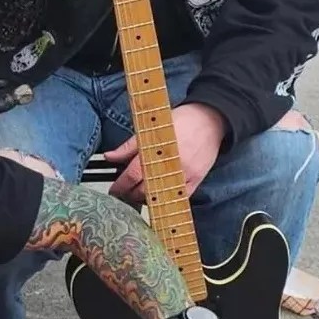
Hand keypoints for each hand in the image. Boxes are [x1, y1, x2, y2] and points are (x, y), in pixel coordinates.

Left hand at [105, 103, 225, 203]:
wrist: (209, 120)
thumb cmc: (179, 122)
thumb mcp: (149, 128)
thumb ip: (129, 147)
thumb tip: (110, 157)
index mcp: (156, 151)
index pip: (133, 175)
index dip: (120, 186)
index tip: (114, 190)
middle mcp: (170, 165)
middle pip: (145, 190)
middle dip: (131, 194)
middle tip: (125, 192)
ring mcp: (185, 174)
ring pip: (161, 197)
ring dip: (148, 198)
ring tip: (140, 193)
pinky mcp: (197, 180)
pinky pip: (180, 197)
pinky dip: (168, 199)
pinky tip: (160, 195)